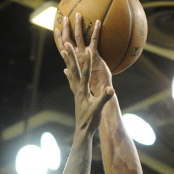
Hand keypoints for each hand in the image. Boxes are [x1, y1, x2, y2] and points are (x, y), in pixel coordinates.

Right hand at [56, 13, 113, 96]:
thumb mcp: (79, 84)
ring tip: (77, 15)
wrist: (97, 99)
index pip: (63, 52)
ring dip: (77, 26)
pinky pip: (94, 41)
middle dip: (65, 30)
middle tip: (63, 18)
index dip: (59, 41)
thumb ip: (72, 76)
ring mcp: (84, 58)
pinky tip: (98, 22)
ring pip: (78, 38)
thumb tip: (65, 70)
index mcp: (73, 67)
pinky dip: (95, 31)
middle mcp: (76, 61)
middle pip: (67, 43)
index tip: (56, 30)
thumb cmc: (90, 95)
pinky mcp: (94, 57)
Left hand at [58, 16, 113, 134]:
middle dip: (71, 56)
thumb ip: (104, 99)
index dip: (87, 61)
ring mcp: (76, 91)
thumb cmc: (91, 121)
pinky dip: (69, 72)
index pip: (85, 73)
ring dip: (68, 60)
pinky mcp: (76, 95)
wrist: (83, 131)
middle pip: (73, 69)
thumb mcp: (98, 110)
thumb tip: (110, 90)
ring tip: (63, 50)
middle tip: (66, 43)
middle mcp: (77, 88)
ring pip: (70, 72)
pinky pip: (71, 80)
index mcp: (83, 90)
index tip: (89, 49)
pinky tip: (65, 69)